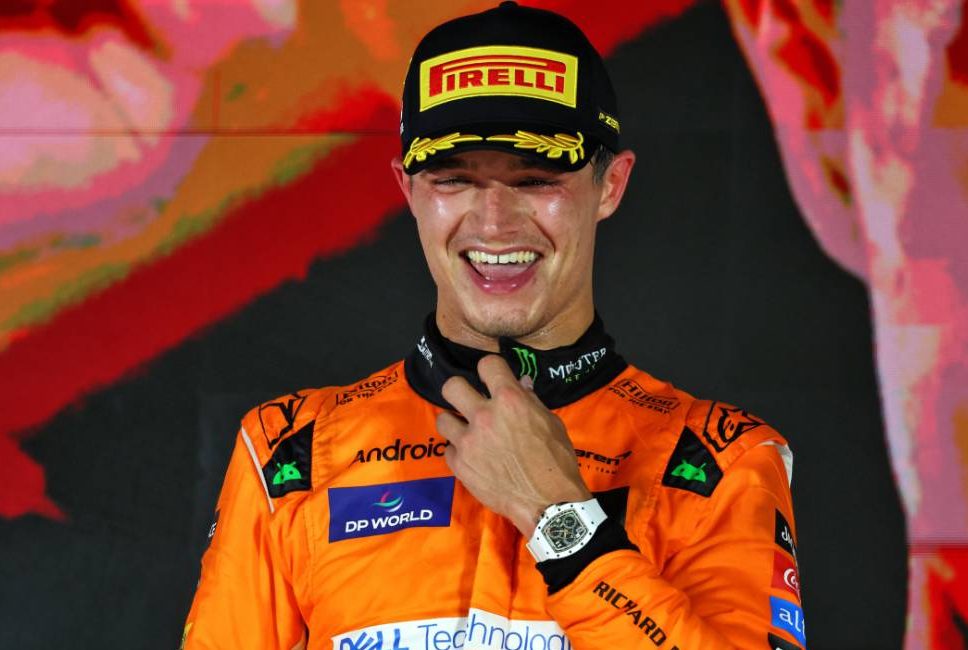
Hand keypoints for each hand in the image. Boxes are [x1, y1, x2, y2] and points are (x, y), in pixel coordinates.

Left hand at [436, 354, 591, 535]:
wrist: (549, 503)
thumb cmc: (557, 462)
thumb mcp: (551, 424)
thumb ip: (531, 402)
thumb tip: (521, 384)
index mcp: (510, 400)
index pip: (487, 364)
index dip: (490, 370)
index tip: (492, 379)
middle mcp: (484, 416)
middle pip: (452, 386)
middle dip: (460, 391)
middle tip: (470, 402)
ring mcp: (469, 442)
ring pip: (442, 419)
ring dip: (455, 424)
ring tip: (468, 433)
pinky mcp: (460, 466)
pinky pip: (449, 450)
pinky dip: (460, 452)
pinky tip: (473, 458)